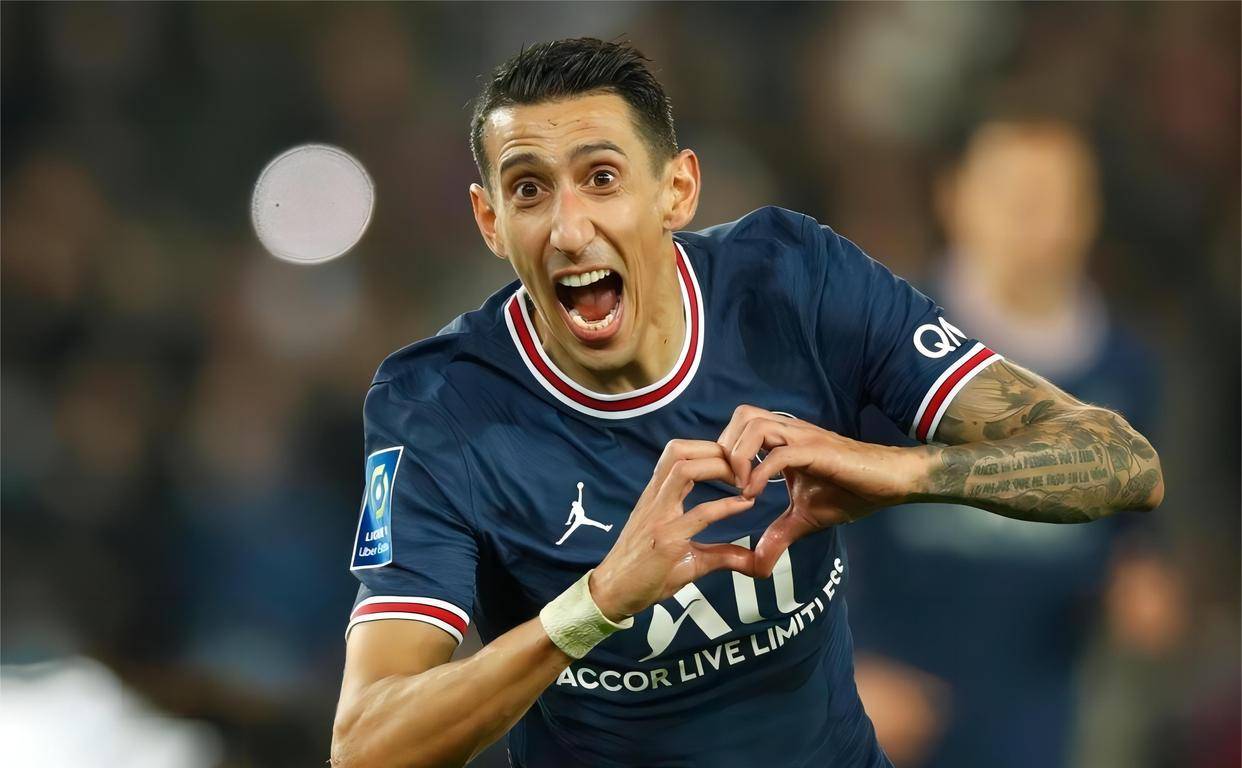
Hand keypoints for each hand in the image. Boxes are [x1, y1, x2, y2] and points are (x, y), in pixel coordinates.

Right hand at [589, 440, 756, 621]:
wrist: (612, 593)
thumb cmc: (643, 571)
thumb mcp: (686, 556)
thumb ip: (721, 553)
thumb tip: (754, 560)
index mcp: (656, 496)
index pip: (678, 453)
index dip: (710, 449)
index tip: (736, 466)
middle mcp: (654, 500)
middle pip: (679, 451)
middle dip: (715, 450)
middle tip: (743, 469)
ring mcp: (658, 517)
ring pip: (683, 469)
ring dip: (718, 467)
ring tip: (742, 482)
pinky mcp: (665, 540)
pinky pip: (699, 514)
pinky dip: (726, 505)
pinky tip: (745, 504)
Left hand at [717, 405, 920, 577]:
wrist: (889, 483)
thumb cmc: (849, 492)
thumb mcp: (803, 518)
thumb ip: (778, 536)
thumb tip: (758, 566)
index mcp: (783, 441)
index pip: (740, 428)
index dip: (724, 452)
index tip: (721, 486)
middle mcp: (790, 432)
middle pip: (742, 416)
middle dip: (726, 447)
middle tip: (727, 482)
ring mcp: (803, 438)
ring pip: (756, 425)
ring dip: (740, 457)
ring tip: (741, 488)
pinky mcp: (818, 451)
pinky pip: (780, 453)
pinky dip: (760, 473)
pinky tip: (755, 495)